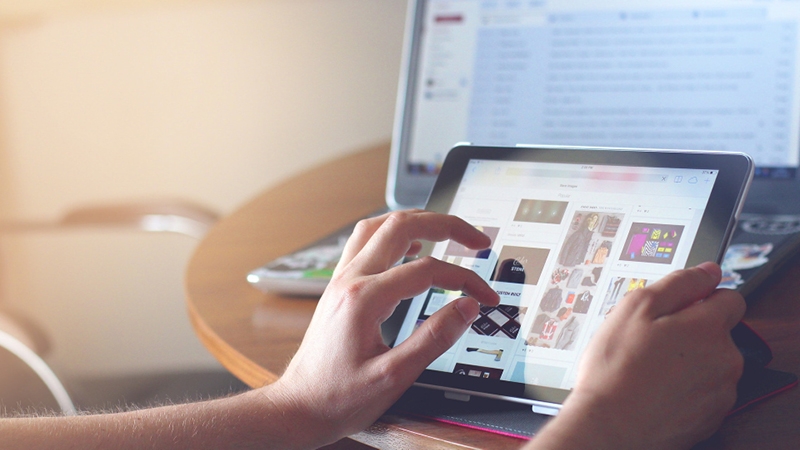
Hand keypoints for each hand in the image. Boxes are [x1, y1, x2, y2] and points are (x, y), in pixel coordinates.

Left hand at [265, 210, 499, 447]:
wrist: (298, 407)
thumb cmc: (338, 397)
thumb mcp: (393, 377)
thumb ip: (433, 339)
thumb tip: (466, 308)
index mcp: (364, 299)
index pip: (427, 270)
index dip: (464, 278)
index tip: (485, 296)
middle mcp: (349, 280)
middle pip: (400, 226)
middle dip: (445, 225)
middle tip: (477, 239)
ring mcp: (341, 280)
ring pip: (379, 226)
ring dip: (417, 221)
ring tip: (447, 230)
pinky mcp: (339, 287)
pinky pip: (365, 242)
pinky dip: (394, 235)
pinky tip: (411, 247)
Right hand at [530, 262, 744, 449]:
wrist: (610, 426)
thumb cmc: (617, 369)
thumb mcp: (635, 307)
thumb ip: (678, 284)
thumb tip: (707, 271)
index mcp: (709, 326)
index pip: (729, 296)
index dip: (700, 297)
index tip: (676, 307)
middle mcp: (725, 358)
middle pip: (718, 331)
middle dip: (691, 330)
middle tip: (651, 339)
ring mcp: (721, 390)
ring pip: (711, 362)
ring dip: (689, 360)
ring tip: (650, 366)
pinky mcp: (712, 416)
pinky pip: (705, 390)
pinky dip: (686, 387)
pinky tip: (656, 388)